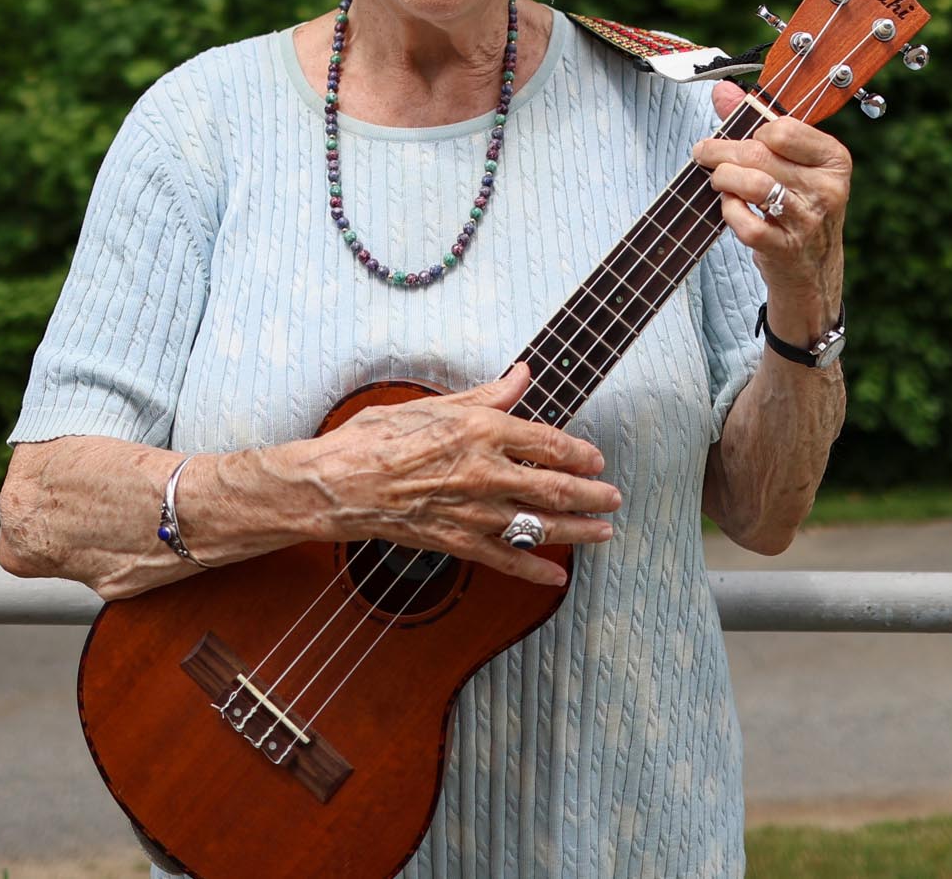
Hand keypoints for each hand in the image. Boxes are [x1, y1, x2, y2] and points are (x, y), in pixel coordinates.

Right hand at [305, 363, 619, 586]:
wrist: (338, 484)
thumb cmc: (377, 439)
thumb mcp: (434, 404)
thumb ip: (486, 395)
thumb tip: (521, 375)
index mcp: (480, 432)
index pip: (547, 443)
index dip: (579, 453)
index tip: (595, 459)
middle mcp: (484, 472)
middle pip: (555, 487)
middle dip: (593, 495)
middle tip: (613, 498)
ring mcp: (472, 511)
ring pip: (540, 526)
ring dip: (578, 531)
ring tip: (603, 532)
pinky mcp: (457, 541)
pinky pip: (506, 560)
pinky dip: (535, 571)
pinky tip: (557, 577)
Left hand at [696, 82, 850, 338]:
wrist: (811, 272)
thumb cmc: (796, 206)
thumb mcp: (789, 164)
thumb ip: (756, 123)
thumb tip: (722, 89)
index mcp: (835, 158)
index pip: (782, 128)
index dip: (752, 131)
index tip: (742, 139)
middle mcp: (828, 189)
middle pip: (759, 154)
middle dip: (721, 151)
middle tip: (704, 154)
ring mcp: (808, 221)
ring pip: (752, 184)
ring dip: (722, 179)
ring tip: (717, 181)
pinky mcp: (786, 249)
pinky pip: (746, 222)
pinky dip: (729, 212)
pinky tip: (730, 209)